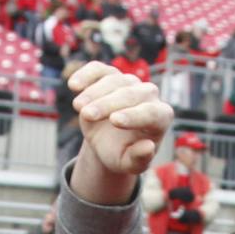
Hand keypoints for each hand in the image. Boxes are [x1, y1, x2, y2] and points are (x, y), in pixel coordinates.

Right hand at [67, 60, 172, 203]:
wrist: (108, 143)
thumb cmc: (122, 154)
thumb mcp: (129, 164)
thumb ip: (139, 158)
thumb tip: (149, 147)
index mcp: (160, 117)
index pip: (151, 113)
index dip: (134, 116)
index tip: (114, 121)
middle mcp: (149, 95)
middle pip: (130, 94)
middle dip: (107, 104)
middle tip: (87, 115)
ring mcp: (129, 82)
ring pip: (113, 80)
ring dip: (93, 93)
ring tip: (78, 107)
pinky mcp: (110, 74)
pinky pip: (99, 69)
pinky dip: (86, 74)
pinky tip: (74, 85)